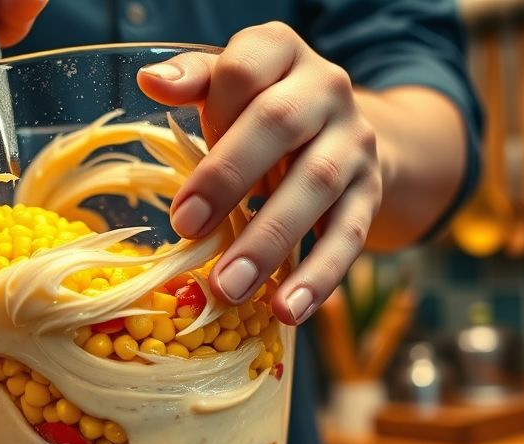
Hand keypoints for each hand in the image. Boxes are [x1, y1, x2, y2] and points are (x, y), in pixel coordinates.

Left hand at [138, 22, 382, 325]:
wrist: (343, 135)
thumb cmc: (261, 113)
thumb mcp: (228, 89)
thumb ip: (194, 81)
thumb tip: (151, 80)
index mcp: (282, 53)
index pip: (245, 69)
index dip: (210, 112)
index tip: (179, 153)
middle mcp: (326, 89)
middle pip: (278, 125)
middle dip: (228, 180)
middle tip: (186, 230)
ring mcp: (355, 142)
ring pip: (316, 186)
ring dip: (269, 241)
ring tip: (229, 287)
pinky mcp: (371, 192)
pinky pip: (349, 235)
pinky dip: (318, 276)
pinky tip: (288, 310)